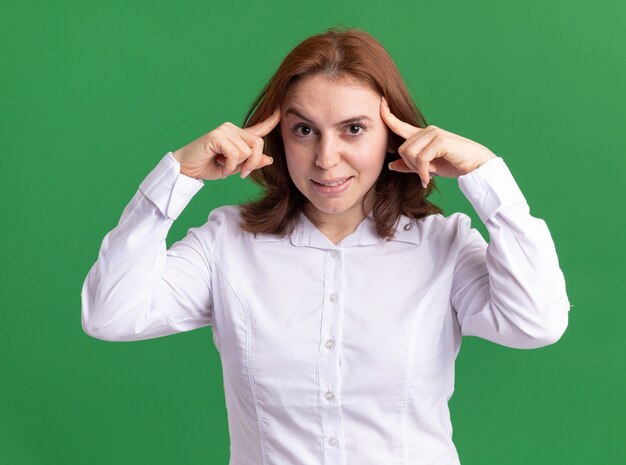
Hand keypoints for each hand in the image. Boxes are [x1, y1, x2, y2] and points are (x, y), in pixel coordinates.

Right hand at [172, 108, 280, 179]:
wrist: (187, 169)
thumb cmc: (208, 166)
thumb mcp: (235, 167)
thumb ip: (251, 162)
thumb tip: (269, 159)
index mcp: (238, 135)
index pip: (259, 127)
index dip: (271, 120)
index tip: (281, 111)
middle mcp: (232, 129)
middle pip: (258, 143)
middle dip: (253, 162)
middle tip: (243, 173)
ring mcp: (224, 130)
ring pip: (247, 151)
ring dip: (237, 166)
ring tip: (224, 166)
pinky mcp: (216, 136)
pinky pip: (235, 154)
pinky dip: (229, 166)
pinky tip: (219, 165)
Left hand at [380, 97, 495, 187]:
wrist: (476, 165)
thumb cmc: (453, 164)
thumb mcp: (427, 167)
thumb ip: (410, 165)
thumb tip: (391, 165)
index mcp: (422, 135)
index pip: (400, 124)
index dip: (388, 115)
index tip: (381, 102)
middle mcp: (427, 131)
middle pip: (402, 149)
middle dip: (409, 165)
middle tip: (422, 174)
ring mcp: (434, 134)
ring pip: (409, 153)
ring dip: (417, 169)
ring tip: (427, 175)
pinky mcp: (440, 140)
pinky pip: (421, 159)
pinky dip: (423, 172)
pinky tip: (428, 179)